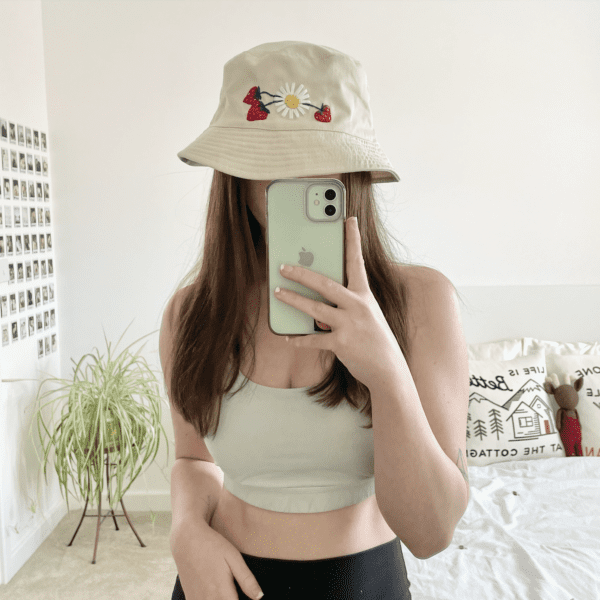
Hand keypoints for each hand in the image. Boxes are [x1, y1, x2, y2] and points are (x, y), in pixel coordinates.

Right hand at [171, 521, 263, 599]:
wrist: (186, 539)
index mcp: (222, 592)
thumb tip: (260, 597)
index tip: (249, 598)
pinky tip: (216, 593)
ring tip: (227, 591)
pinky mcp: (190, 598)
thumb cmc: (213, 546)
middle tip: (235, 591)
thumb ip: (246, 579)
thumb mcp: (233, 558)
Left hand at [275, 216, 403, 390]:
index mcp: (364, 295)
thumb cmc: (374, 338)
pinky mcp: (341, 344)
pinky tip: (287, 336)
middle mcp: (358, 306)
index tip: (348, 219)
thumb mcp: (366, 314)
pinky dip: (299, 338)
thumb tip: (316, 302)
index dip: (352, 239)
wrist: (388, 369)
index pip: (357, 262)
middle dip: (302, 273)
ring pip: (315, 308)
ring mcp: (350, 325)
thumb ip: (345, 304)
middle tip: (283, 266)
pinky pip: (314, 339)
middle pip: (325, 284)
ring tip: (277, 293)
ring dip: (293, 300)